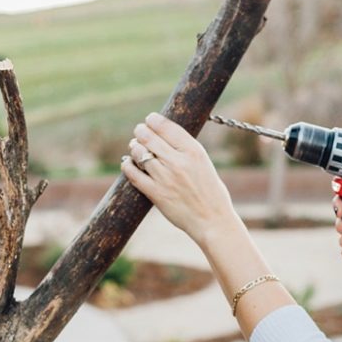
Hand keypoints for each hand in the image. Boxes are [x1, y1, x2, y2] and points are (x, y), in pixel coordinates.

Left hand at [122, 113, 236, 246]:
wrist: (213, 221)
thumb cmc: (212, 194)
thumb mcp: (204, 164)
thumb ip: (186, 151)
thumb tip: (165, 138)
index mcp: (193, 151)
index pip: (166, 126)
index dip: (153, 120)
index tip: (149, 120)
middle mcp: (178, 162)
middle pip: (149, 137)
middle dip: (140, 132)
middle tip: (139, 133)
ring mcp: (166, 178)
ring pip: (139, 153)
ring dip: (134, 148)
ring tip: (136, 149)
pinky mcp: (156, 193)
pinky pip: (133, 174)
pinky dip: (128, 166)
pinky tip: (128, 164)